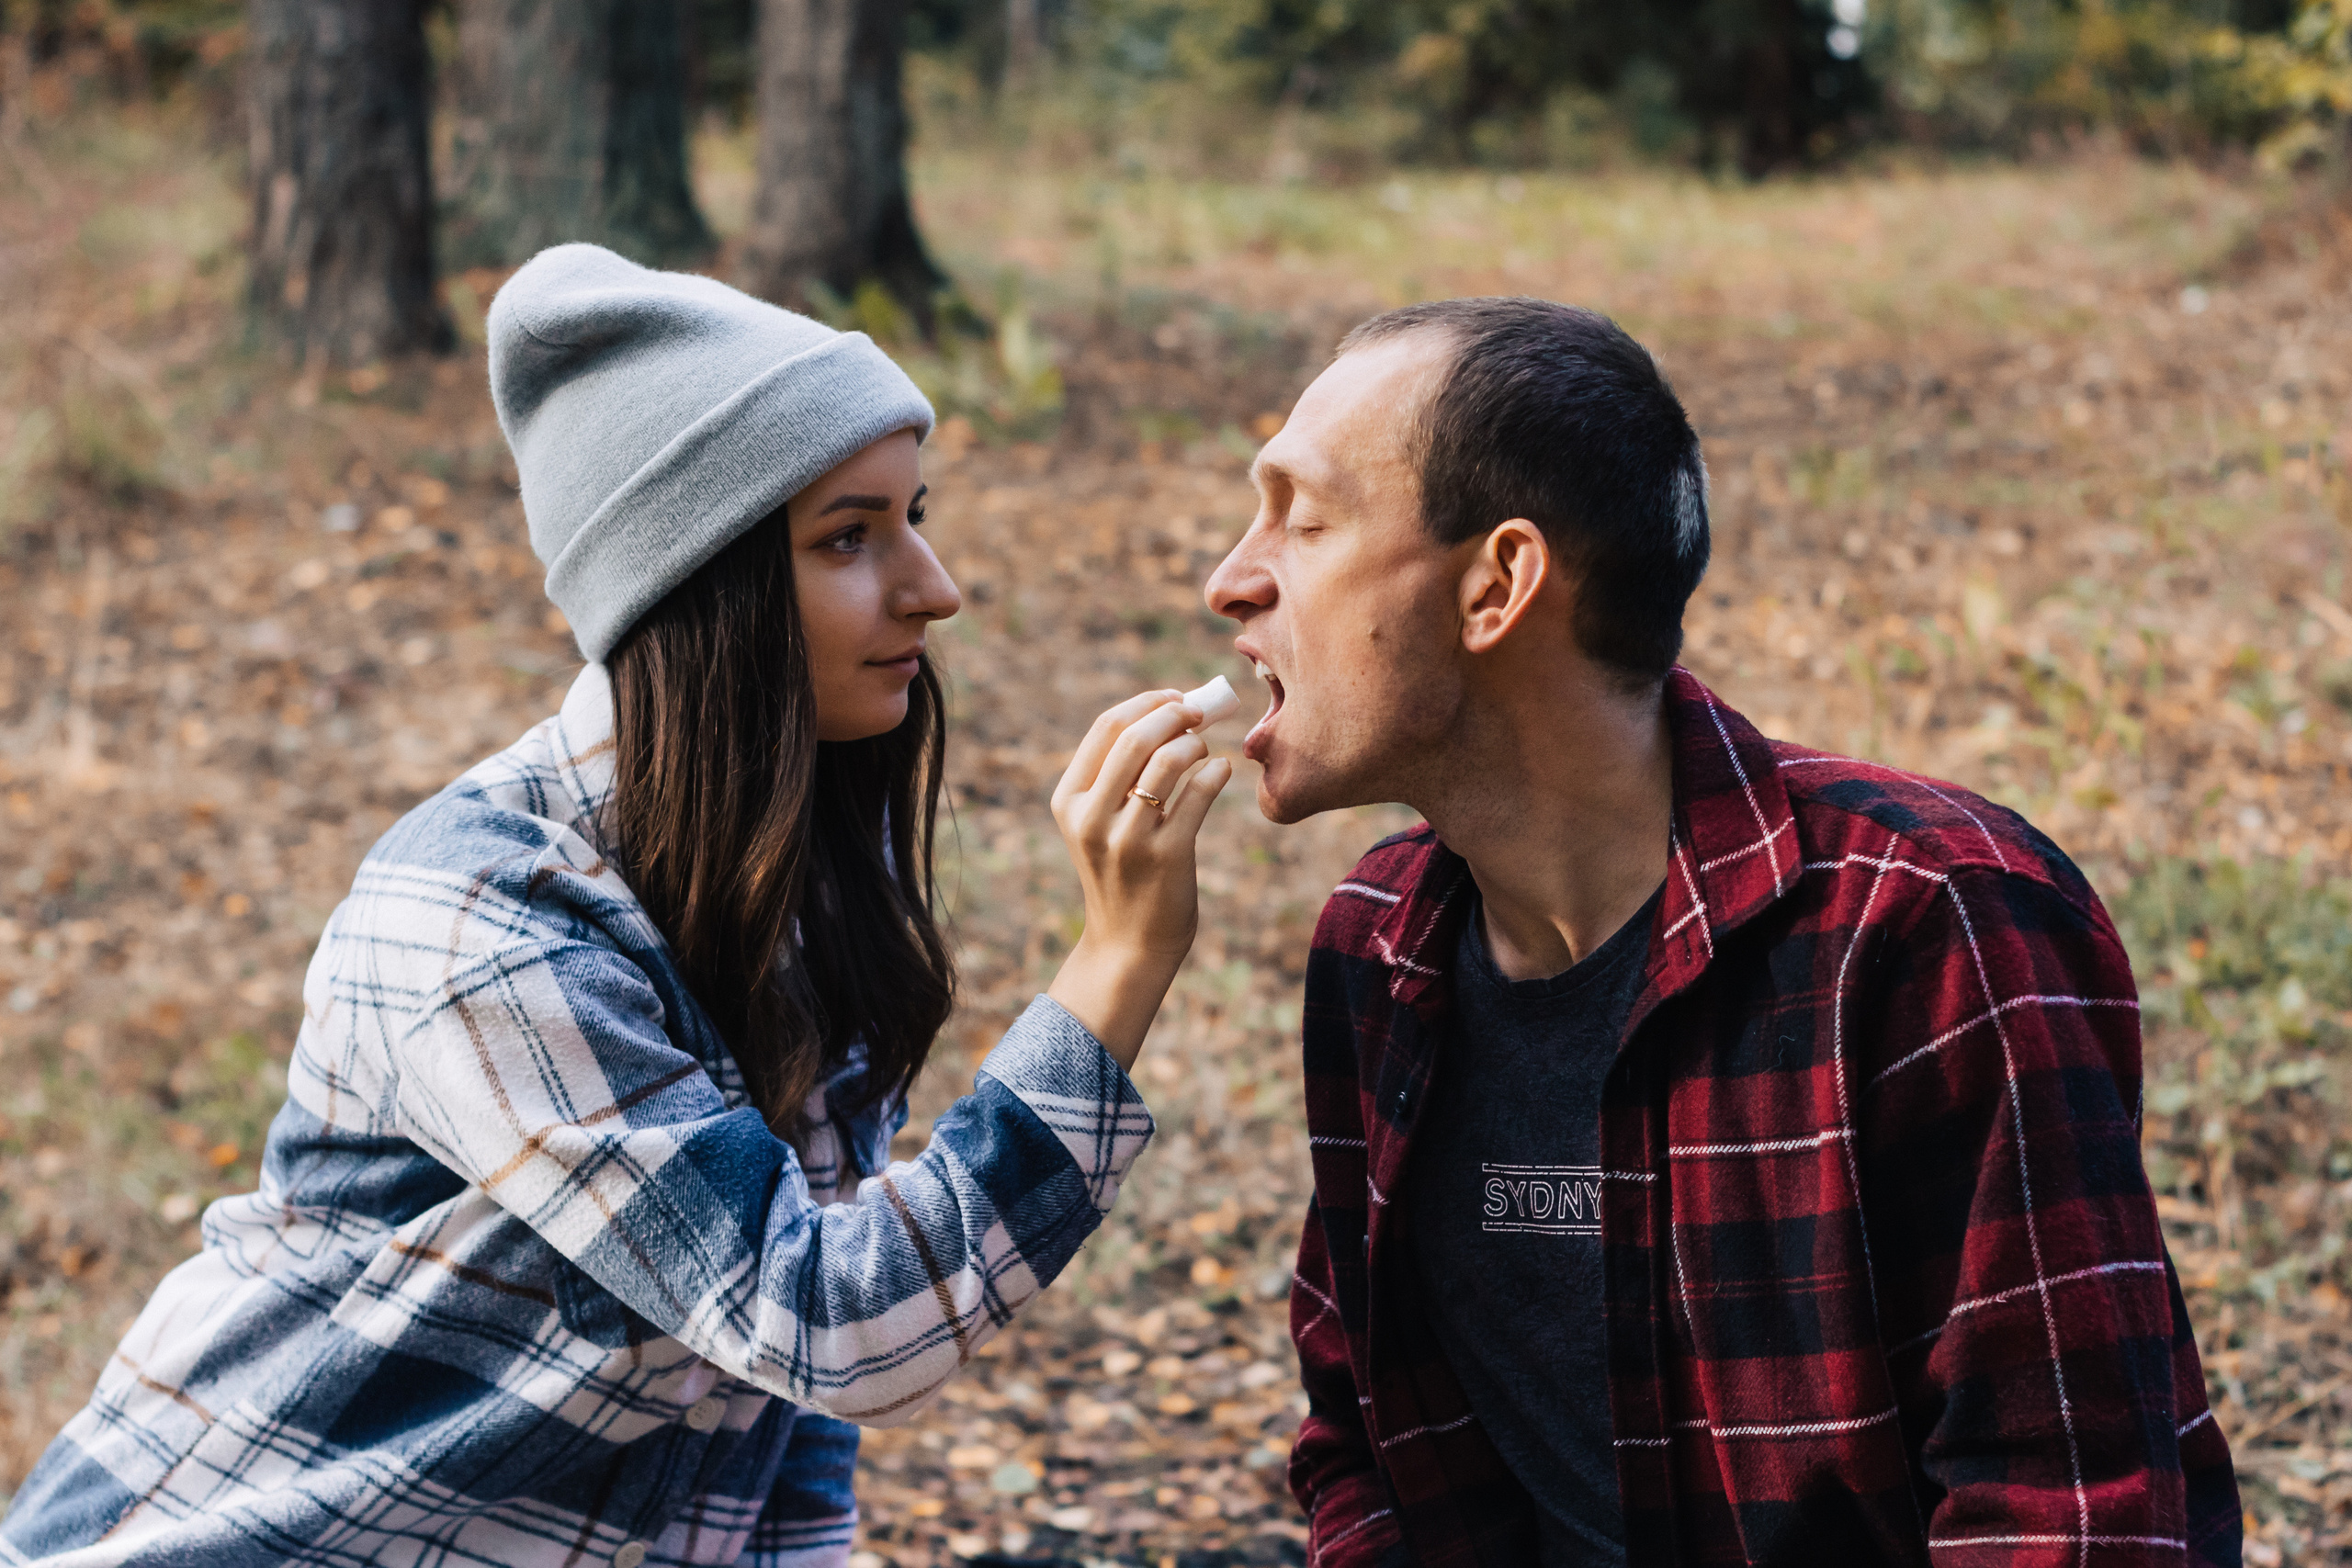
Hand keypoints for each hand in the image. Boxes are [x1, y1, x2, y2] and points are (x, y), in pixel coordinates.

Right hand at [1045, 689, 1234, 1069]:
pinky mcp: (1167, 857)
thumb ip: (1120, 775)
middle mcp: (1091, 817)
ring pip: (1168, 761)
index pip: (1105, 727)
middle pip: (1136, 737)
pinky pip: (1199, 795)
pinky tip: (1220, 771)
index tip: (1175, 698)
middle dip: (1175, 714)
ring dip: (1195, 745)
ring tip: (1203, 752)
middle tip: (1200, 712)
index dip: (1147, 703)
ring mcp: (1128, 839)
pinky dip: (1215, 773)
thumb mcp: (1099, 824)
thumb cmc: (1122, 874)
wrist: (1127, 945)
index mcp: (1069, 801)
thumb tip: (1172, 711)